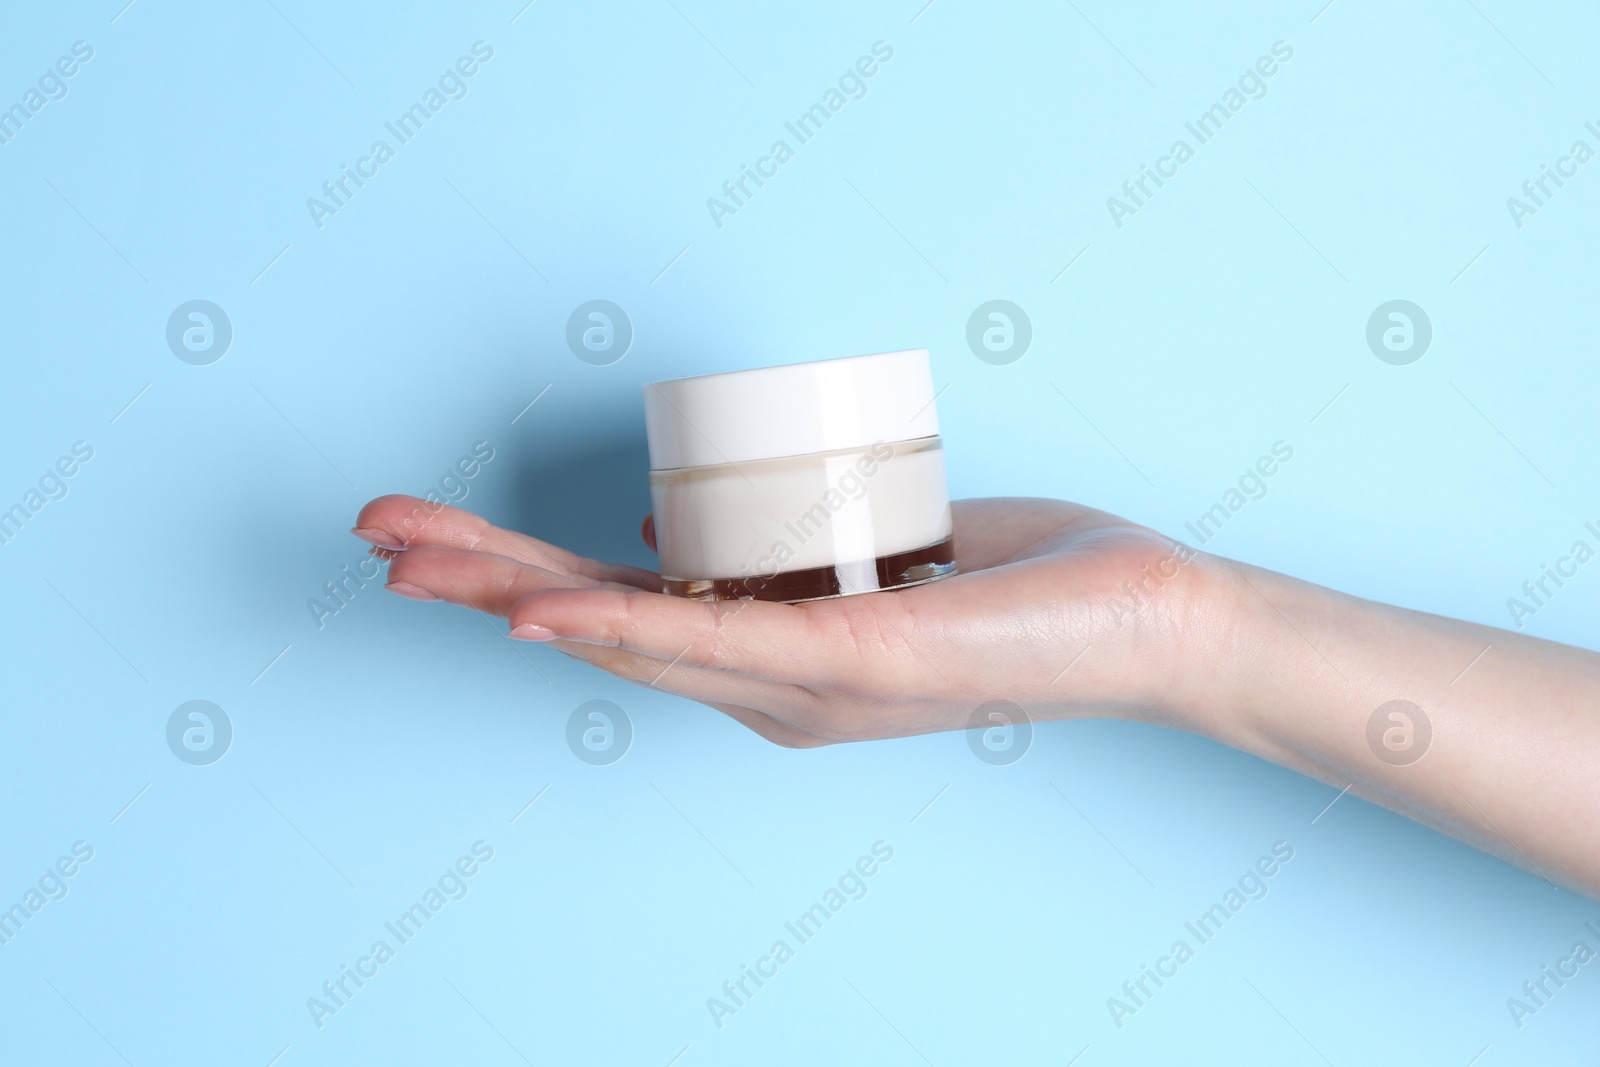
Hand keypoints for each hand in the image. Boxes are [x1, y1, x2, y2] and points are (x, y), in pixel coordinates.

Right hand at [351, 495, 1223, 746]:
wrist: (1142, 621)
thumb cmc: (1018, 582)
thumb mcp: (868, 551)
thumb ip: (769, 545)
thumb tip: (657, 515)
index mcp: (770, 656)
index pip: (620, 610)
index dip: (518, 575)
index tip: (434, 540)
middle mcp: (770, 685)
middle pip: (598, 626)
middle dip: (477, 580)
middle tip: (374, 536)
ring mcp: (804, 681)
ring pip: (630, 635)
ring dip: (511, 595)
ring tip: (412, 563)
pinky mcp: (852, 660)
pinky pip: (715, 639)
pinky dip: (617, 627)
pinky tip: (538, 615)